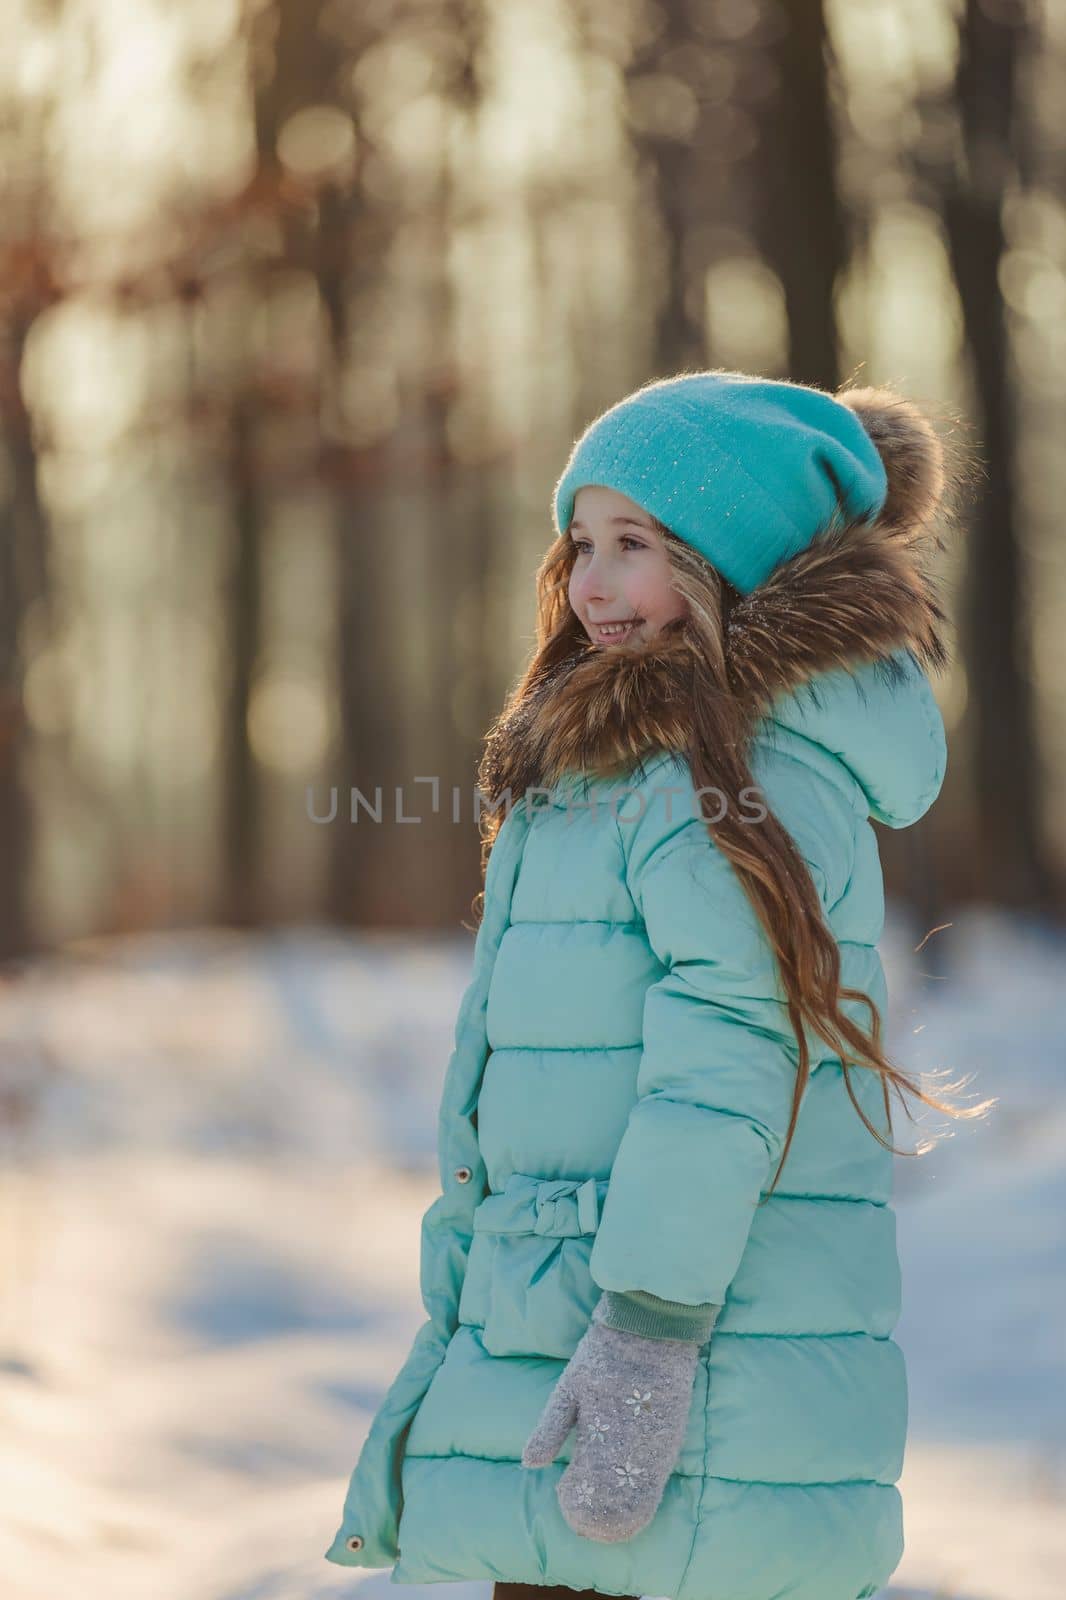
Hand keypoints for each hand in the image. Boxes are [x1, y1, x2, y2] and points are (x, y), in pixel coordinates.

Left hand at [521, 1297, 701, 1541]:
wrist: (650, 1331)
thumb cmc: (603, 1357)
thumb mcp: (568, 1389)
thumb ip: (551, 1430)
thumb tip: (529, 1463)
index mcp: (601, 1442)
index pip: (589, 1495)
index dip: (577, 1507)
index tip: (564, 1497)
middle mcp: (632, 1453)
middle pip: (616, 1504)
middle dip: (598, 1512)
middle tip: (582, 1506)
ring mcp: (657, 1449)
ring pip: (641, 1498)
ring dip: (622, 1506)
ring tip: (604, 1503)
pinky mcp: (673, 1439)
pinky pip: (658, 1479)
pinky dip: (642, 1491)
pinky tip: (629, 1490)